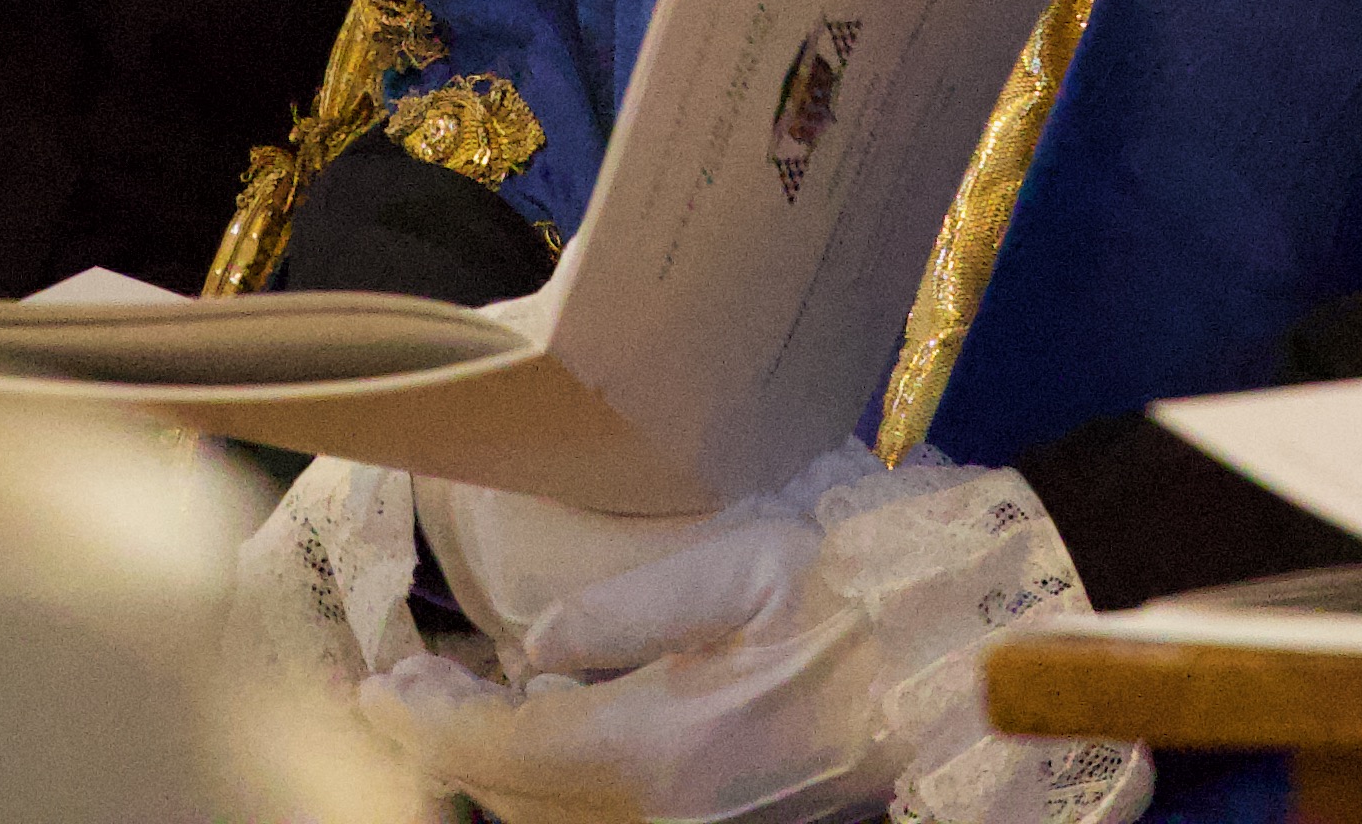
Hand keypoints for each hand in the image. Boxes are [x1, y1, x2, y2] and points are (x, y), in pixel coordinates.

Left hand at [355, 445, 1151, 823]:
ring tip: (472, 699)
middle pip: (519, 795)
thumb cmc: (871, 591)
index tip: (377, 682)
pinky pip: (620, 811)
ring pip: (566, 812)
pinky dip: (568, 777)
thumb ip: (623, 612)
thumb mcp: (738, 565)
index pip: (498, 745)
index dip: (421, 718)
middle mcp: (672, 813)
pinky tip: (560, 723)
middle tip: (406, 686)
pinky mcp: (740, 823)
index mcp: (659, 745)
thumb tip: (536, 644)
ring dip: (510, 764)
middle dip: (453, 743)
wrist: (984, 654)